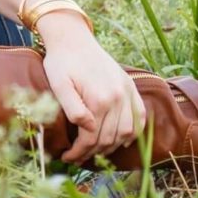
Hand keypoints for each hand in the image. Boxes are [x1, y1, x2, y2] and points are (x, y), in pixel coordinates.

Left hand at [37, 13, 146, 163]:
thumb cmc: (60, 62)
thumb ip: (73, 108)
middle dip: (92, 152)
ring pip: (127, 132)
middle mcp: (118, 97)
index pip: (92, 138)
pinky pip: (139, 115)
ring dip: (112, 146)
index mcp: (99, 98)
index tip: (67, 158)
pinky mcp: (130, 86)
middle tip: (78, 157)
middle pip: (109, 138)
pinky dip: (134, 131)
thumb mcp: (58, 84)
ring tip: (95, 150)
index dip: (79, 152)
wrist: (73, 39)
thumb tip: (88, 128)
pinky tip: (122, 140)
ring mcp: (127, 91)